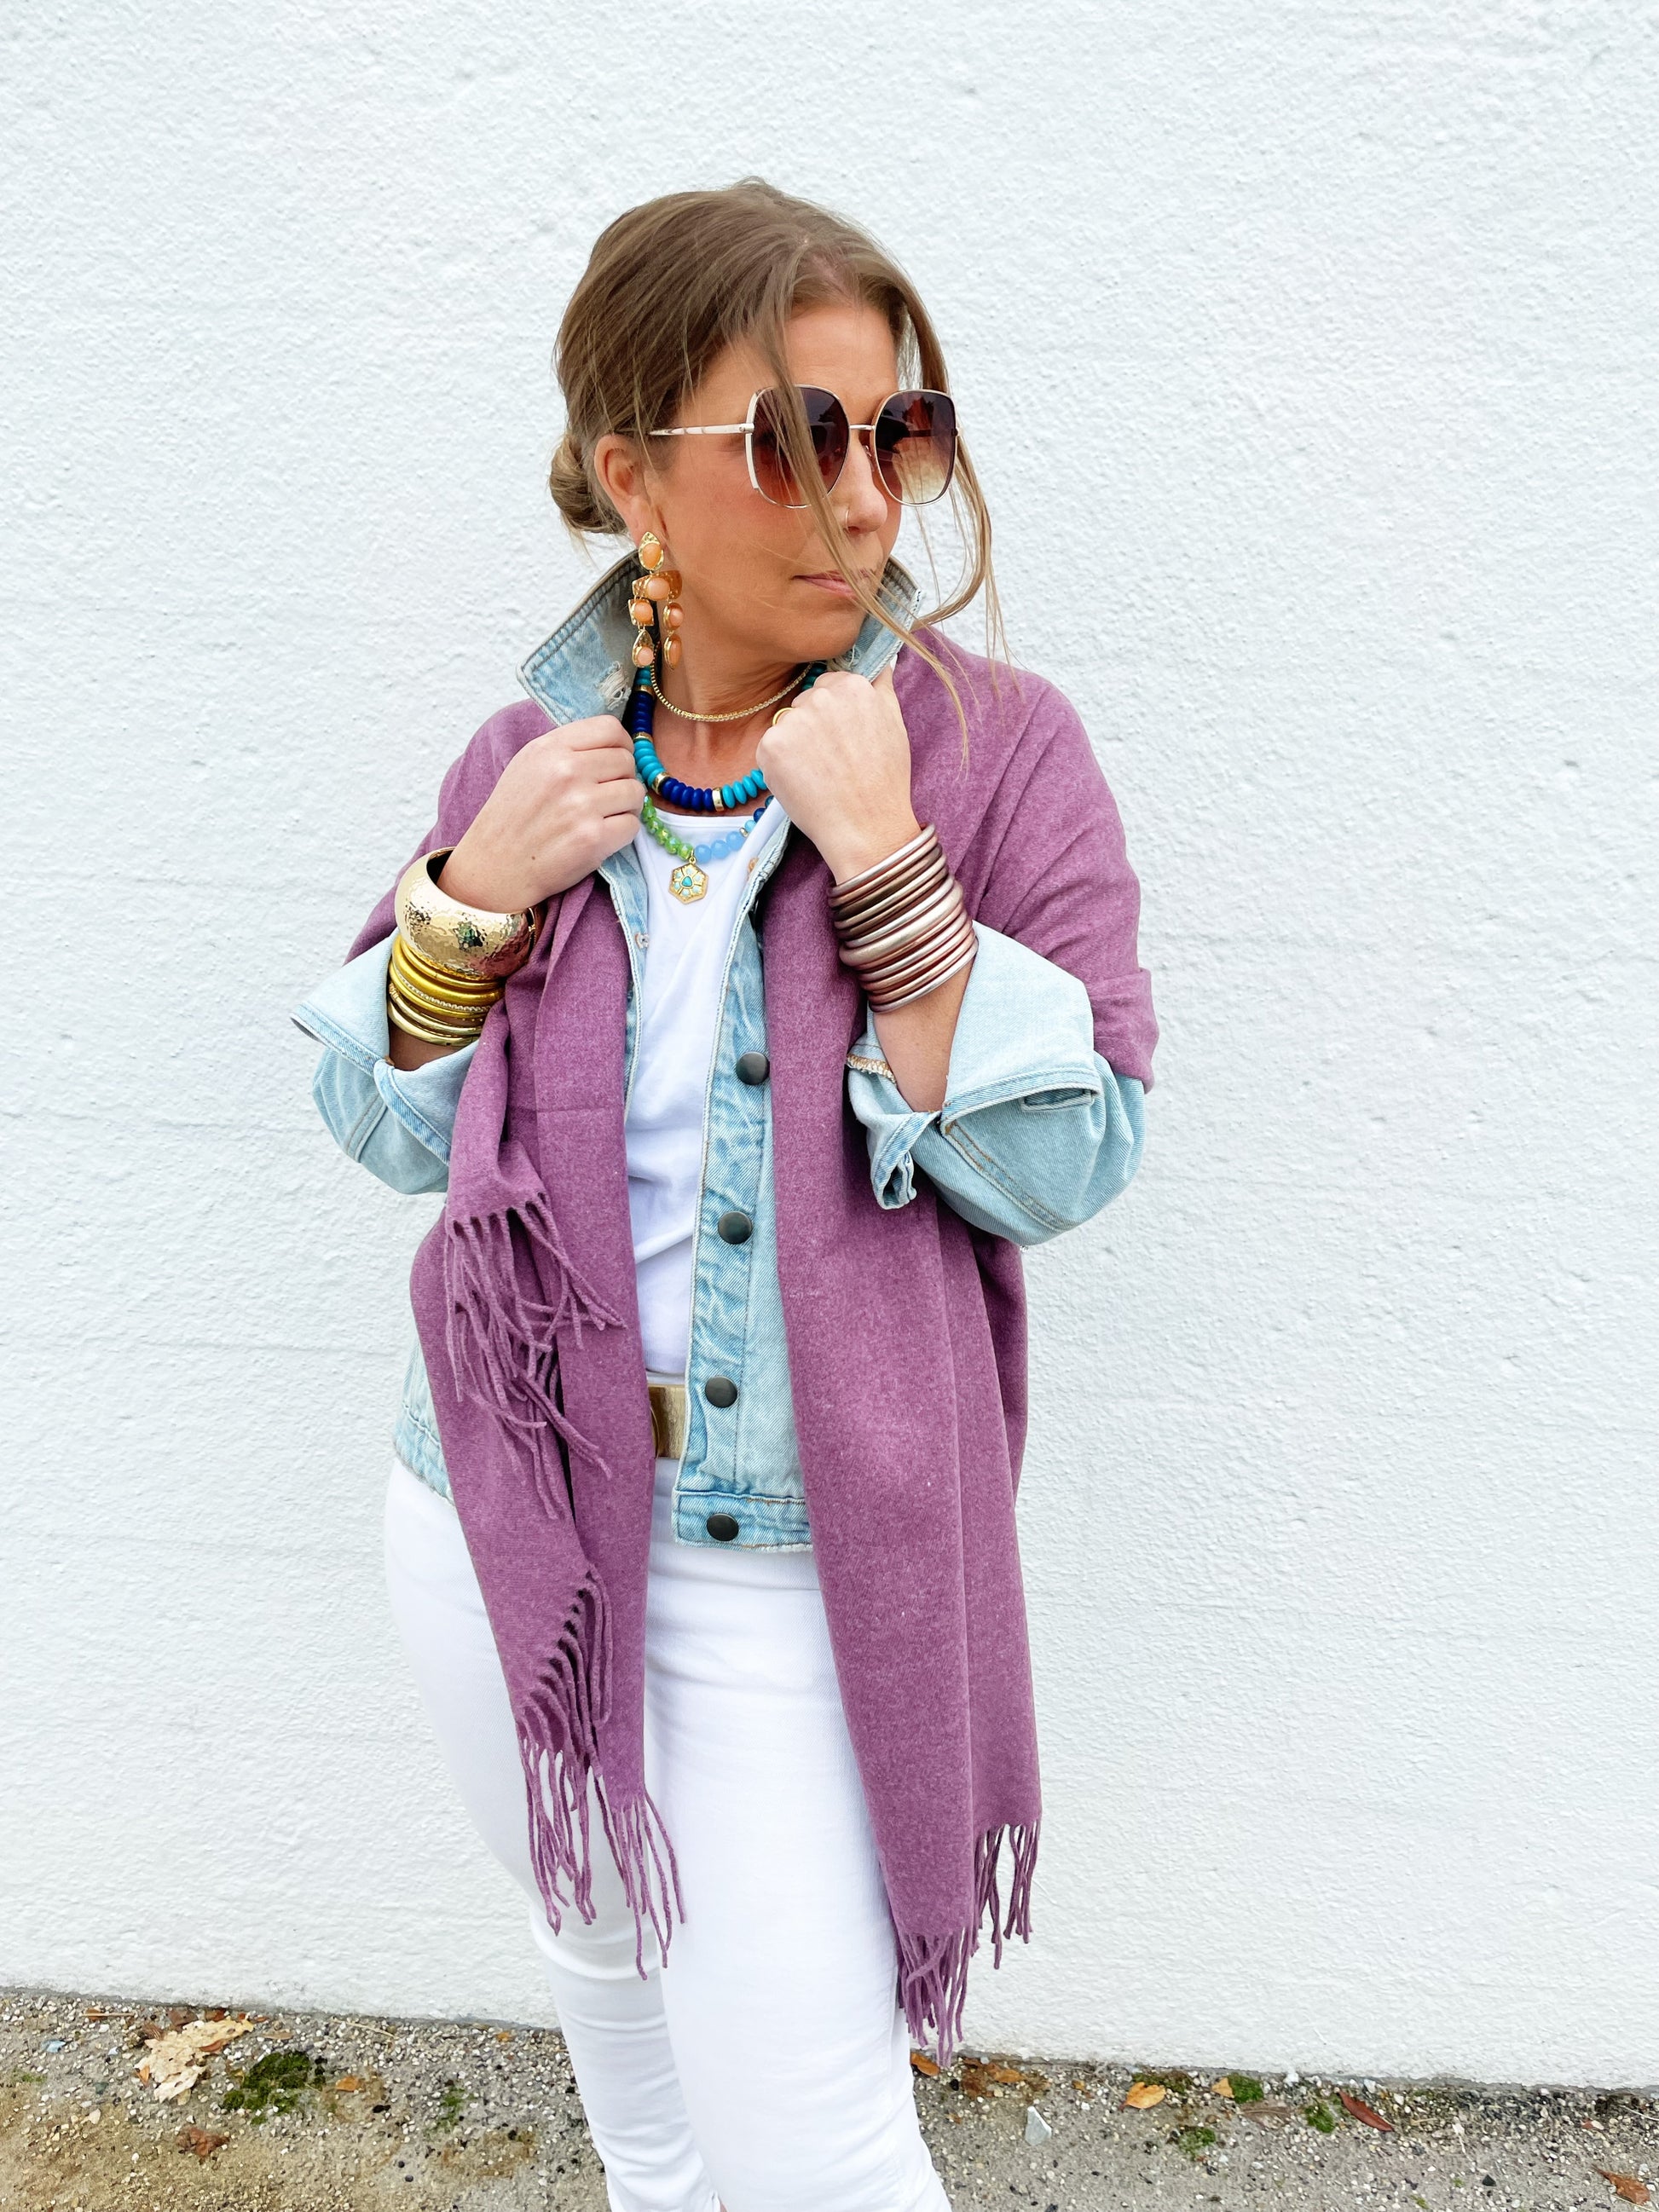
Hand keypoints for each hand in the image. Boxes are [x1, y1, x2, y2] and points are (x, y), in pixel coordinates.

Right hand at [437, 716, 644, 911]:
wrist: (495, 866)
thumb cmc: (512, 817)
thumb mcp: (528, 765)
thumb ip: (567, 749)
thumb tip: (614, 744)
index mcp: (550, 748)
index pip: (610, 728)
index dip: (622, 745)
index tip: (616, 761)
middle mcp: (566, 772)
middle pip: (626, 761)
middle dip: (622, 778)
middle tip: (605, 796)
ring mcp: (582, 805)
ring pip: (635, 792)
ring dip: (626, 806)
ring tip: (603, 816)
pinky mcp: (593, 838)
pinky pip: (632, 825)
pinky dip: (622, 832)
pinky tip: (601, 836)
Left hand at [754, 666, 919, 882]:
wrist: (866, 827)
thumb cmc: (885, 781)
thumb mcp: (895, 723)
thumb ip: (882, 686)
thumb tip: (882, 659)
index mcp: (853, 685)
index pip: (830, 686)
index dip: (836, 716)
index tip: (845, 739)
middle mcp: (820, 697)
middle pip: (806, 703)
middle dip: (814, 727)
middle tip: (833, 760)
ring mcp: (793, 720)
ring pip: (787, 725)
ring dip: (796, 745)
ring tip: (820, 773)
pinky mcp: (770, 745)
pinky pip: (770, 747)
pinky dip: (780, 764)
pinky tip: (803, 782)